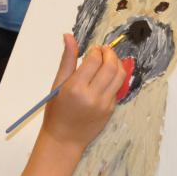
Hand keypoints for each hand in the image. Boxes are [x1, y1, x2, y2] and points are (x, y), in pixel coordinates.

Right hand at [40, 33, 123, 150]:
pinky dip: (115, 78)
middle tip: (104, 50)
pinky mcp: (111, 110)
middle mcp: (92, 96)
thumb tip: (69, 36)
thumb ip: (67, 59)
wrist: (64, 138)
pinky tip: (107, 76)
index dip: (96, 50)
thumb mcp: (57, 84)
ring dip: (117, 63)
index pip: (94, 60)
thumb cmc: (56, 111)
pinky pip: (118, 88)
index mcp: (75, 87)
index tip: (92, 49)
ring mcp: (104, 104)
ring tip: (108, 60)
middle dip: (109, 53)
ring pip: (120, 76)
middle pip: (111, 66)